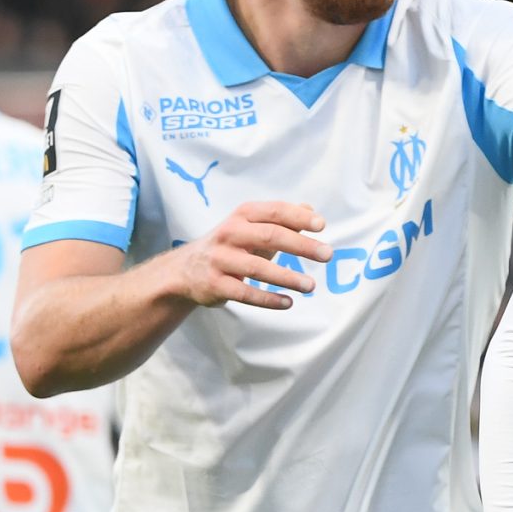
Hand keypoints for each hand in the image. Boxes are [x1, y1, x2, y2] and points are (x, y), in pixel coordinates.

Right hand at [166, 201, 333, 309]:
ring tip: (311, 286)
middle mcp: (229, 233)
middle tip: (327, 254)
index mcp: (242, 215)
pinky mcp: (215, 284)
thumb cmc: (229, 245)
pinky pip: (245, 293)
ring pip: (257, 268)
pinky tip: (288, 302)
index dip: (298, 216)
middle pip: (269, 236)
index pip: (274, 211)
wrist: (184, 270)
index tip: (321, 225)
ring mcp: (220, 259)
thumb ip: (280, 220)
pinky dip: (268, 299)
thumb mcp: (250, 227)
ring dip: (287, 278)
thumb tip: (310, 209)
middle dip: (301, 245)